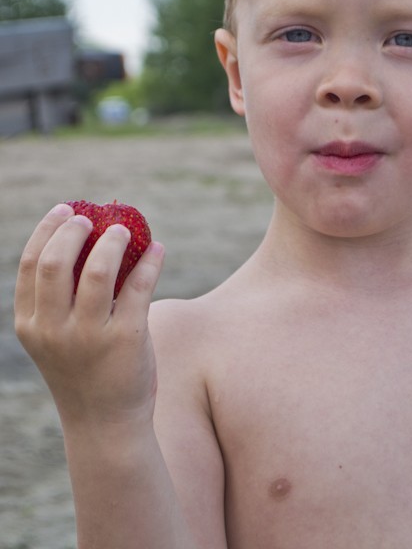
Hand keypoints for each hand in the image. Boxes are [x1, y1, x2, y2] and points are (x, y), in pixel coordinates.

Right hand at [14, 203, 164, 431]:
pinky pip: (139, 286)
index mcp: (30, 324)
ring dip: (114, 240)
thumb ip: (60, 299)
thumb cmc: (83, 371)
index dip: (47, 230)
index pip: (29, 264)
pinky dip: (151, 261)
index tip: (65, 210)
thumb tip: (89, 240)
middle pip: (56, 261)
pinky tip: (158, 249)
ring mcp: (88, 336)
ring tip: (126, 229)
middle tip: (93, 217)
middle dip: (74, 230)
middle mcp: (53, 329)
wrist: (106, 425)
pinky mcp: (125, 339)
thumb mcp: (57, 337)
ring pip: (98, 269)